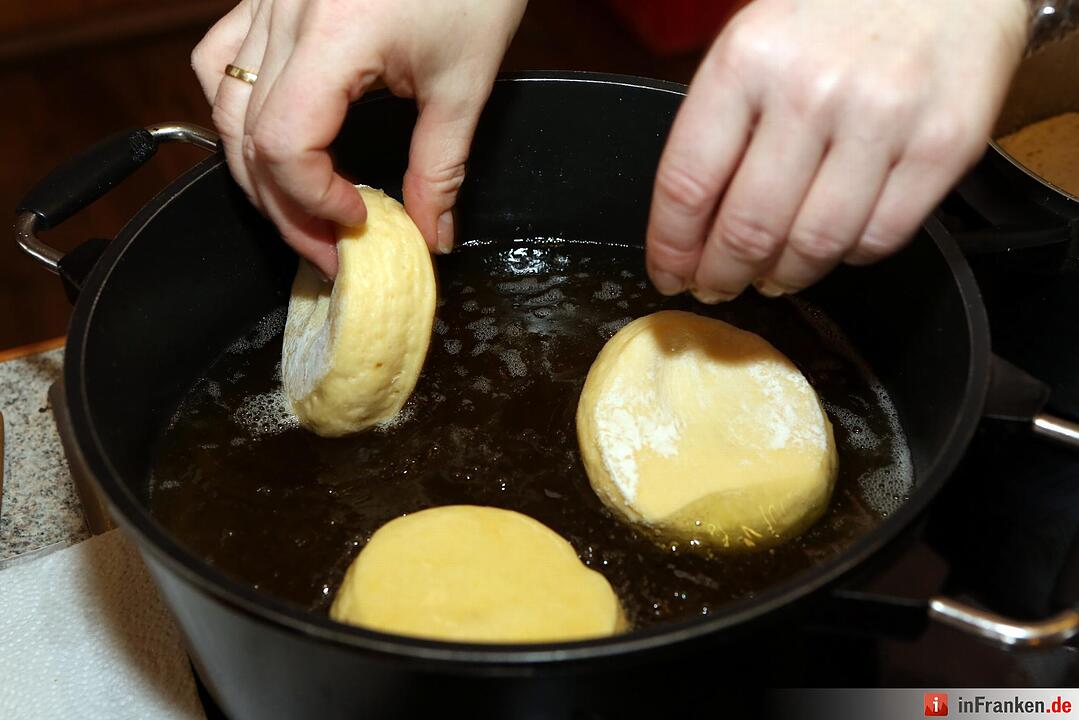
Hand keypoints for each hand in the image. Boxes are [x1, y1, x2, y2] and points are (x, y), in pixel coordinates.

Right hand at [192, 0, 526, 276]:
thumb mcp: (466, 83)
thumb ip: (441, 169)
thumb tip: (430, 235)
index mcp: (335, 35)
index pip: (285, 146)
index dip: (314, 203)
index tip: (357, 225)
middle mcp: (285, 14)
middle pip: (249, 141)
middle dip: (286, 209)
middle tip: (329, 247)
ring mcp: (267, 0)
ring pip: (225, 106)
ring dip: (256, 170)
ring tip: (299, 206)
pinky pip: (223, 60)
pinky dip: (236, 112)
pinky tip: (265, 138)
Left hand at [646, 0, 1028, 301]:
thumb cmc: (839, 7)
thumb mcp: (756, 38)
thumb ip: (721, 120)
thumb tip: (692, 218)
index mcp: (746, 60)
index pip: (687, 184)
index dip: (671, 247)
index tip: (669, 272)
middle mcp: (811, 91)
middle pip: (748, 229)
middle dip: (722, 275)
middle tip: (717, 286)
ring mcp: (882, 119)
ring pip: (814, 246)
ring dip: (784, 277)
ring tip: (772, 277)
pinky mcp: (943, 146)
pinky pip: (880, 238)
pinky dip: (848, 257)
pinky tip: (834, 246)